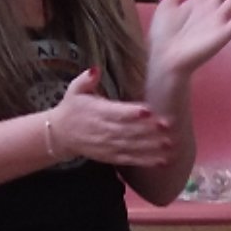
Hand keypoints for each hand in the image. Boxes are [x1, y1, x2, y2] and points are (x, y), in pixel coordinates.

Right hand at [49, 69, 174, 165]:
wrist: (60, 134)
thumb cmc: (72, 108)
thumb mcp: (75, 90)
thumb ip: (86, 79)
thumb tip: (95, 69)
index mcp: (97, 112)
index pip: (117, 112)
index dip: (132, 112)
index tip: (148, 111)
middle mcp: (104, 129)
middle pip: (129, 130)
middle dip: (149, 130)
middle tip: (168, 127)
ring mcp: (109, 145)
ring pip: (133, 146)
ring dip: (152, 147)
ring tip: (170, 145)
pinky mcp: (112, 156)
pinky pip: (131, 159)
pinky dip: (146, 161)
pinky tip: (162, 161)